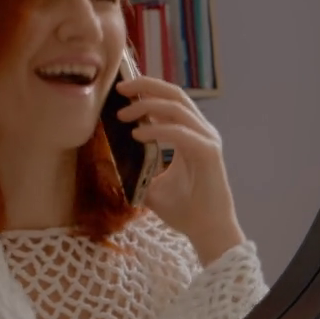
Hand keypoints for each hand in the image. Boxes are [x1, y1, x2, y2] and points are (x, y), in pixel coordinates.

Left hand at [115, 77, 244, 263]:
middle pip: (176, 95)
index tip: (122, 89)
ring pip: (178, 108)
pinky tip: (138, 135)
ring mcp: (207, 140)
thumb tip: (111, 161)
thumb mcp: (152, 185)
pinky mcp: (208, 153)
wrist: (207, 231)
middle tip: (120, 88)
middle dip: (146, 86)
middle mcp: (202, 132)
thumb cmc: (185, 210)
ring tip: (124, 115)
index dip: (149, 89)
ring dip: (148, 106)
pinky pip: (181, 133)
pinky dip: (158, 130)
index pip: (172, 100)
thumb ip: (138, 168)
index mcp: (192, 134)